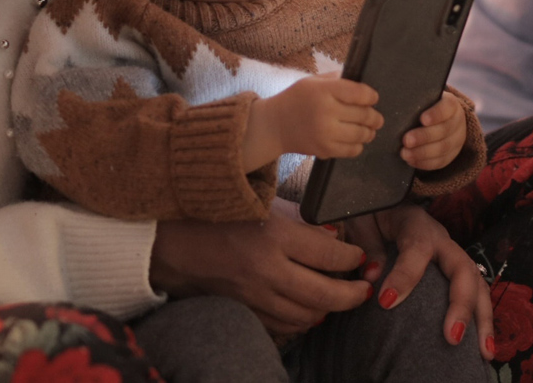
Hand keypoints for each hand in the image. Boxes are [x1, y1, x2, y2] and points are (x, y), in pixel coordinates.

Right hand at [149, 199, 371, 334]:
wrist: (168, 242)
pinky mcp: (243, 310)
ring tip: (338, 300)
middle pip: (325, 295)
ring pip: (306, 317)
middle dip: (353, 295)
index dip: (354, 258)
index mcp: (274, 235)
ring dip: (327, 311)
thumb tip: (334, 240)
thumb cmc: (215, 215)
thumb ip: (298, 225)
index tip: (361, 257)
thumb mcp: (260, 206)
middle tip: (364, 290)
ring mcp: (254, 295)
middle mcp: (267, 269)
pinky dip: (300, 322)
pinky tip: (307, 311)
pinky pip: (282, 326)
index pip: (331, 256)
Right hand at [243, 74, 383, 169]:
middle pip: (365, 115)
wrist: (274, 126)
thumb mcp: (312, 81)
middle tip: (376, 118)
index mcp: (324, 91)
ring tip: (369, 129)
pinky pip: (353, 150)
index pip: (360, 93)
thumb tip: (361, 82)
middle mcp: (326, 112)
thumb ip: (336, 79)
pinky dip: (358, 145)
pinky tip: (355, 140)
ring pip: (362, 134)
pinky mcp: (325, 150)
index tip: (373, 98)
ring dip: (369, 132)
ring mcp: (326, 133)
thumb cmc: (295, 99)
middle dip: (375, 116)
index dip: (372, 96)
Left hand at [345, 203, 494, 359]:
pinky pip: (475, 294)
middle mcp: (441, 240)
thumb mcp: (363, 222)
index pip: (416, 250)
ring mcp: (452, 256)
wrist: (386, 204)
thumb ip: (368, 247)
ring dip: (483, 319)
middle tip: (452, 338)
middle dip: (461, 305)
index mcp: (416, 223)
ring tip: (485, 353)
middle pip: (462, 269)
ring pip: (477, 284)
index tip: (386, 302)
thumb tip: (373, 278)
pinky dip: (481, 320)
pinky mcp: (455, 272)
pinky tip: (482, 348)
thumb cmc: (374, 214)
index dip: (404, 276)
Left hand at [400, 91, 465, 169]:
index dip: (436, 114)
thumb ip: (414, 102)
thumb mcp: (423, 101)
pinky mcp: (450, 155)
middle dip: (424, 136)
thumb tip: (395, 106)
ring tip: (404, 153)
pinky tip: (411, 161)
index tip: (422, 119)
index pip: (447, 107)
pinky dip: (424, 162)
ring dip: (422, 152)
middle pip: (444, 130)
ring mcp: (456, 141)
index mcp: (450, 105)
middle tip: (406, 140)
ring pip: (442, 148)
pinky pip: (439, 162)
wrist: (441, 122)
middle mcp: (456, 123)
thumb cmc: (424, 108)